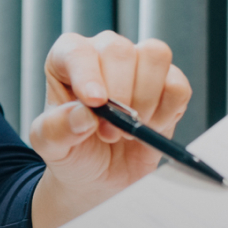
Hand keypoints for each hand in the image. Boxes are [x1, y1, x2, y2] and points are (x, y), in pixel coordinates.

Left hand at [29, 30, 192, 227]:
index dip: (87, 74)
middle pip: (119, 51)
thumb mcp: (50, 145)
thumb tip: (84, 114)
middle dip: (117, 95)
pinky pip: (177, 86)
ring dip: (144, 99)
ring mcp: (138, 66)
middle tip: (108, 132)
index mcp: (66, 60)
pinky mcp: (167, 87)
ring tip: (128, 130)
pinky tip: (151, 128)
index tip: (95, 102)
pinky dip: (168, 111)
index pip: (77, 51)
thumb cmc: (71, 151)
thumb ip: (56, 128)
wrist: (98, 177)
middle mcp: (102, 54)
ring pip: (154, 57)